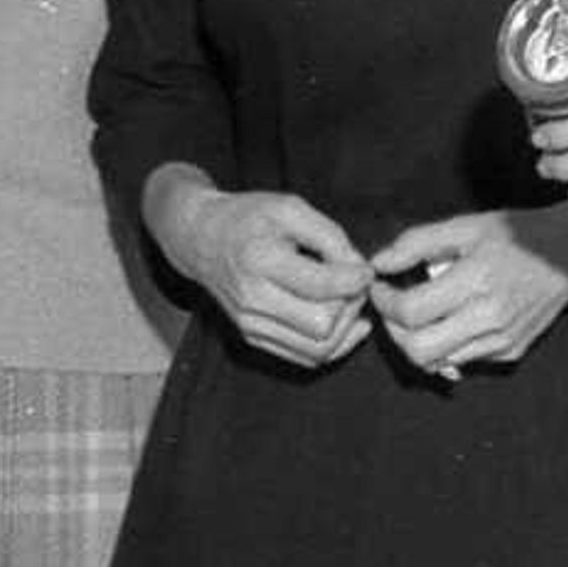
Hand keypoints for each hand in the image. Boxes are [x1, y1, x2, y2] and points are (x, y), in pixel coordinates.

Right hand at [155, 178, 371, 367]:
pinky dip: (333, 343)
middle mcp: (252, 300)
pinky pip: (307, 358)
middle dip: (350, 306)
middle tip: (355, 284)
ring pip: (319, 350)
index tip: (366, 270)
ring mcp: (250, 324)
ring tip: (347, 301)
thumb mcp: (290, 208)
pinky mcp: (254, 339)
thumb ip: (331, 236)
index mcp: (260, 260)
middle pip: (324, 326)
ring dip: (345, 328)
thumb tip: (361, 272)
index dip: (354, 281)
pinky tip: (343, 319)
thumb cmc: (249, 218)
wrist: (201, 238)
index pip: (321, 288)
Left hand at [368, 205, 567, 378]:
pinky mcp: (510, 353)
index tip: (379, 287)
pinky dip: (445, 344)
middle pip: (418, 349)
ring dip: (416, 340)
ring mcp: (502, 341)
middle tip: (392, 308)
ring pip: (437, 361)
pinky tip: (450, 319)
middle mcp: (490, 318)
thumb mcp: (466, 227)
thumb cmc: (517, 236)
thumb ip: (417, 243)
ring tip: (418, 313)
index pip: (411, 312)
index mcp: (476, 281)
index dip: (384, 303)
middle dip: (394, 331)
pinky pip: (461, 359)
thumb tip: (378, 263)